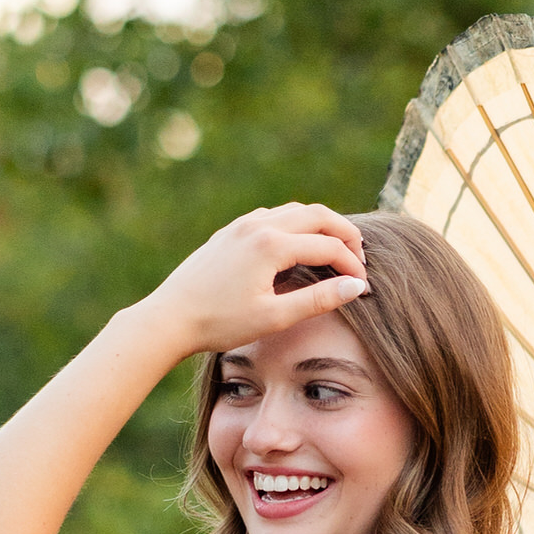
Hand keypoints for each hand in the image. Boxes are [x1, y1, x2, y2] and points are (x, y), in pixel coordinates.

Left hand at [140, 205, 368, 353]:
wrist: (170, 317)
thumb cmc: (220, 323)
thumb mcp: (274, 317)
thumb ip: (319, 300)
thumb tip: (356, 286)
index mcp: (272, 245)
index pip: (328, 246)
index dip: (353, 265)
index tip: (363, 287)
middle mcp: (259, 224)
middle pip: (318, 215)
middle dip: (345, 234)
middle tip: (359, 259)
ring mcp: (243, 224)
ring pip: (296, 211)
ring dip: (321, 226)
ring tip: (335, 251)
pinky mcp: (231, 231)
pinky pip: (274, 216)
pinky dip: (297, 225)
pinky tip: (299, 248)